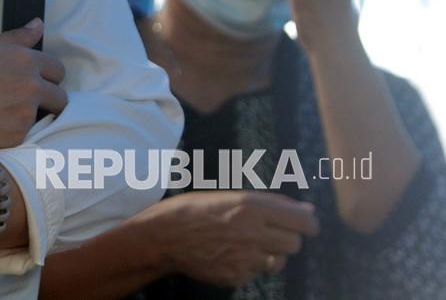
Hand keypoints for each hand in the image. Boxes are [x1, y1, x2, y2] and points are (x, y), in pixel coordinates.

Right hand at [0, 18, 67, 147]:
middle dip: (48, 102)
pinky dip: (9, 135)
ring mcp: (23, 114)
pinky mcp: (13, 138)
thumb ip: (18, 38)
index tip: (35, 84)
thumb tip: (39, 24)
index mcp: (26, 61)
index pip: (58, 71)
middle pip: (60, 99)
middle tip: (22, 104)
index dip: (48, 78)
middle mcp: (31, 87)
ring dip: (25, 119)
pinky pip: (21, 138)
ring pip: (39, 120)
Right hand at [131, 191, 318, 286]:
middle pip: (295, 243)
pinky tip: (233, 254)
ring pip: (279, 261)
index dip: (308, 223)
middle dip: (288, 238)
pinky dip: (251, 265)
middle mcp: (252, 233)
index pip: (303, 221)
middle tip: (271, 232)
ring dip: (272, 253)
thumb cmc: (196, 208)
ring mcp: (245, 258)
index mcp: (251, 207)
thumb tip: (307, 210)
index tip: (305, 223)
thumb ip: (271, 203)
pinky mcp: (237, 276)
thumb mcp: (231, 195)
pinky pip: (257, 272)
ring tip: (249, 244)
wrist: (165, 236)